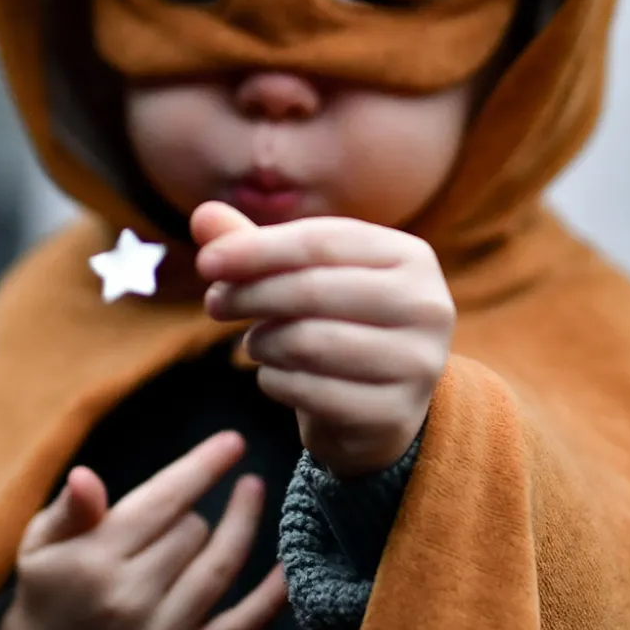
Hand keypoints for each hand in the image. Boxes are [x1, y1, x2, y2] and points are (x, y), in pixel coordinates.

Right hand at [0, 432, 286, 629]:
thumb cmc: (46, 592)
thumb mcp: (40, 543)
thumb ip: (69, 509)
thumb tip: (86, 476)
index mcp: (95, 561)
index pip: (162, 500)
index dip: (202, 466)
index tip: (233, 440)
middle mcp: (130, 600)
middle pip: (192, 530)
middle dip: (192, 507)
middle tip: (178, 505)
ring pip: (219, 566)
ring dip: (238, 528)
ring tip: (250, 493)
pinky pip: (239, 628)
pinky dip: (270, 599)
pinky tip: (286, 567)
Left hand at [193, 203, 453, 478]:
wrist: (381, 407)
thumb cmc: (337, 322)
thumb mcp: (303, 276)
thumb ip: (255, 246)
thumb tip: (202, 216)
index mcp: (410, 256)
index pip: (321, 241)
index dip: (257, 249)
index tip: (205, 261)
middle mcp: (427, 305)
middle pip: (313, 289)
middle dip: (251, 295)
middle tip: (215, 304)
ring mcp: (418, 363)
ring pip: (309, 343)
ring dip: (262, 342)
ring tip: (252, 342)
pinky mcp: (395, 414)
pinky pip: (311, 393)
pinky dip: (275, 382)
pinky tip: (273, 375)